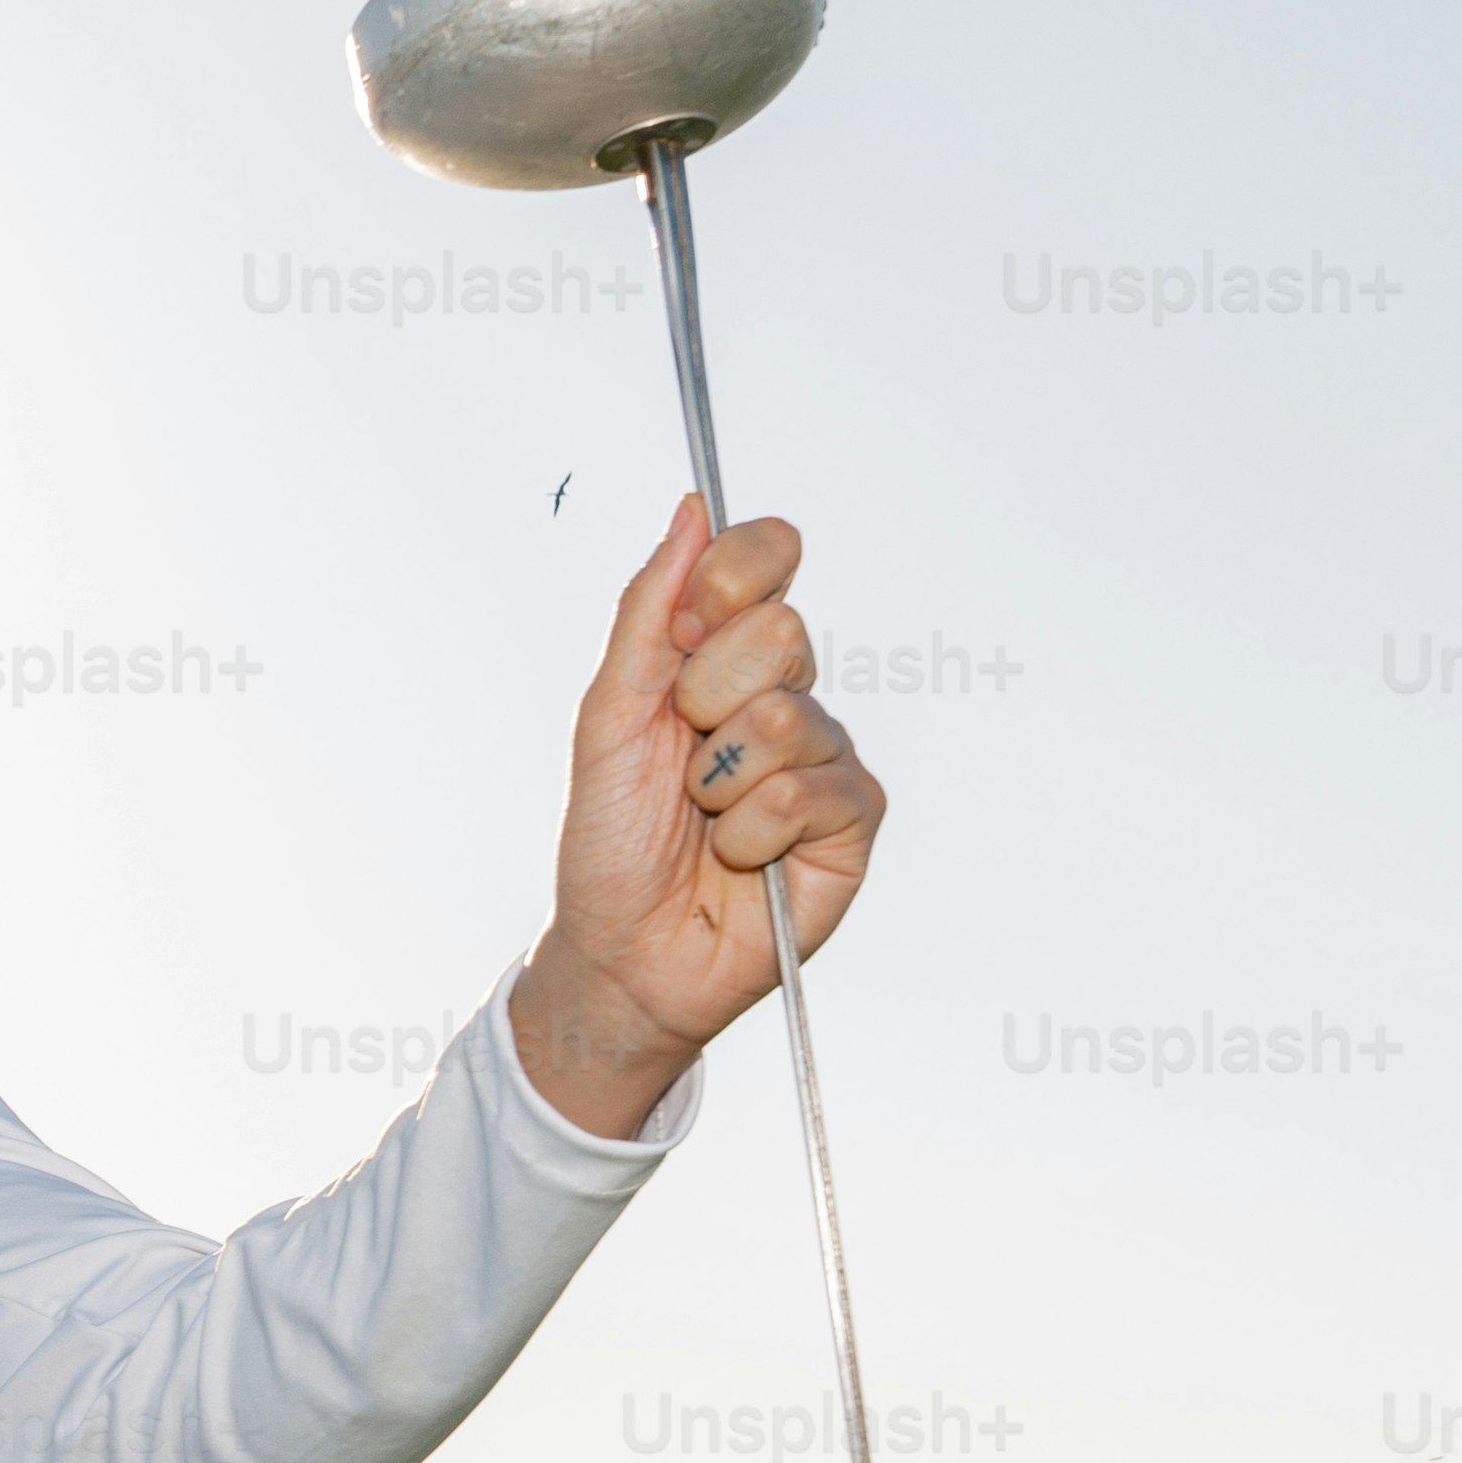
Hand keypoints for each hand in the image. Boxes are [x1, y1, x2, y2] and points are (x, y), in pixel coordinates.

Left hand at [503, 496, 885, 1137]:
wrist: (624, 951)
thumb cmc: (613, 840)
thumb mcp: (609, 716)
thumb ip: (649, 612)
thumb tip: (691, 511)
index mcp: (728, 656)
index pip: (766, 558)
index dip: (730, 578)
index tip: (686, 632)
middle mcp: (787, 694)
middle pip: (781, 631)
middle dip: (703, 699)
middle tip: (681, 759)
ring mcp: (826, 756)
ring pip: (788, 718)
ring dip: (718, 780)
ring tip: (704, 820)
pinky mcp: (852, 821)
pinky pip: (804, 792)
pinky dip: (749, 832)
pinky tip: (739, 860)